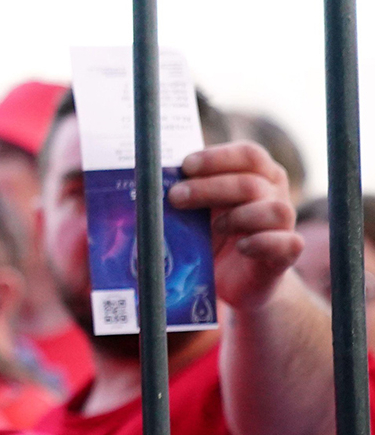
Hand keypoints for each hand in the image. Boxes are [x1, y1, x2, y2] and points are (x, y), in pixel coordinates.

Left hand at [170, 142, 302, 312]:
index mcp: (257, 176)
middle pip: (251, 182)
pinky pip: (286, 242)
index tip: (185, 166)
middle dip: (210, 187)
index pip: (249, 154)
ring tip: (214, 228)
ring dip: (239, 217)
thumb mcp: (197, 212)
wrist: (235, 280)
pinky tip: (241, 247)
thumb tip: (147, 181)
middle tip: (176, 197)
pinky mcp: (284, 255)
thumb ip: (185, 194)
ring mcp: (283, 226)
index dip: (217, 158)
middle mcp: (275, 196)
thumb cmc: (212, 237)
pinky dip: (262, 242)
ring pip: (275, 210)